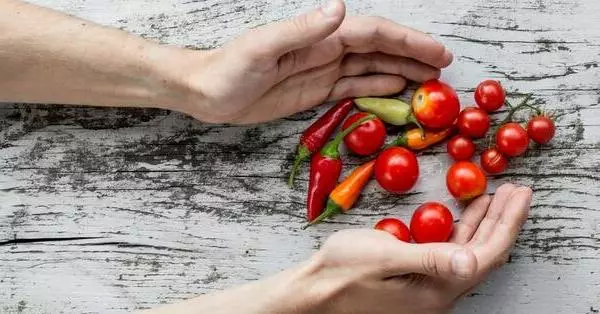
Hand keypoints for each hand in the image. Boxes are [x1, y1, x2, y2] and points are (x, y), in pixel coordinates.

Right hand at [142, 184, 531, 313]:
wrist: (313, 290)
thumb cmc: (340, 270)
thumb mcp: (382, 257)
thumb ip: (428, 257)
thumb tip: (470, 260)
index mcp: (437, 288)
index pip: (486, 254)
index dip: (506, 222)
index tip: (519, 193)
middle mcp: (439, 291)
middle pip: (483, 253)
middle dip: (502, 220)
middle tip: (518, 189)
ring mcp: (428, 287)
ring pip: (469, 252)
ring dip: (484, 223)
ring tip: (499, 195)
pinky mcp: (416, 279)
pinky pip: (450, 252)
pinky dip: (462, 229)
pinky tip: (465, 213)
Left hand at [167, 0, 452, 123]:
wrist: (206, 92)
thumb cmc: (227, 69)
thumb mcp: (262, 48)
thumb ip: (301, 30)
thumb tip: (340, 9)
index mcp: (318, 36)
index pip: (372, 34)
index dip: (407, 41)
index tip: (436, 53)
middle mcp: (326, 50)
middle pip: (380, 49)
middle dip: (413, 55)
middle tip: (444, 69)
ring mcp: (323, 70)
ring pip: (372, 68)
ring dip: (401, 72)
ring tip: (430, 82)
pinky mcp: (315, 91)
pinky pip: (354, 88)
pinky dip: (378, 88)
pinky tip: (396, 90)